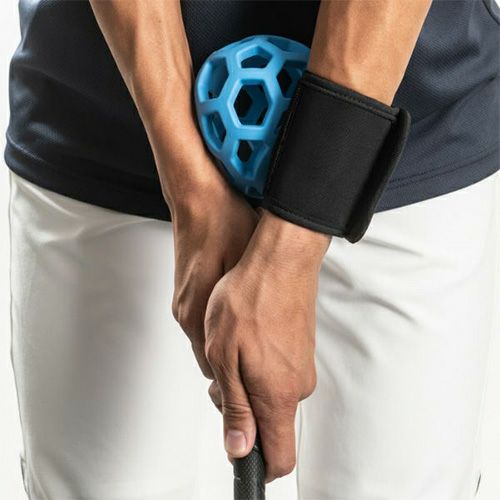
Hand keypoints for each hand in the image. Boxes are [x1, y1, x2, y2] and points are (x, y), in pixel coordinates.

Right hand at [167, 156, 257, 377]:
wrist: (199, 199)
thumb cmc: (226, 227)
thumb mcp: (248, 265)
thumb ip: (248, 308)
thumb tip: (261, 342)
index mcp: (198, 311)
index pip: (214, 368)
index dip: (235, 383)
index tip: (255, 389)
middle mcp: (186, 314)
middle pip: (209, 361)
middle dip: (232, 370)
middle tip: (260, 370)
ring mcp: (182, 303)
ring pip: (207, 344)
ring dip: (227, 350)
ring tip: (254, 346)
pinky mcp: (184, 293)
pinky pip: (203, 325)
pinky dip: (220, 331)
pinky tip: (238, 320)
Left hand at [204, 210, 329, 480]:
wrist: (279, 260)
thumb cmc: (250, 299)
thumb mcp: (224, 356)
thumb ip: (235, 406)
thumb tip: (239, 446)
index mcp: (278, 395)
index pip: (280, 456)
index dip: (259, 467)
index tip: (241, 459)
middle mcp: (297, 385)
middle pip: (269, 423)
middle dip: (241, 411)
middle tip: (220, 377)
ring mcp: (301, 365)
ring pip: (270, 393)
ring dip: (247, 382)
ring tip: (230, 346)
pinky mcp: (300, 348)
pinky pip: (277, 371)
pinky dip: (257, 364)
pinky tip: (245, 336)